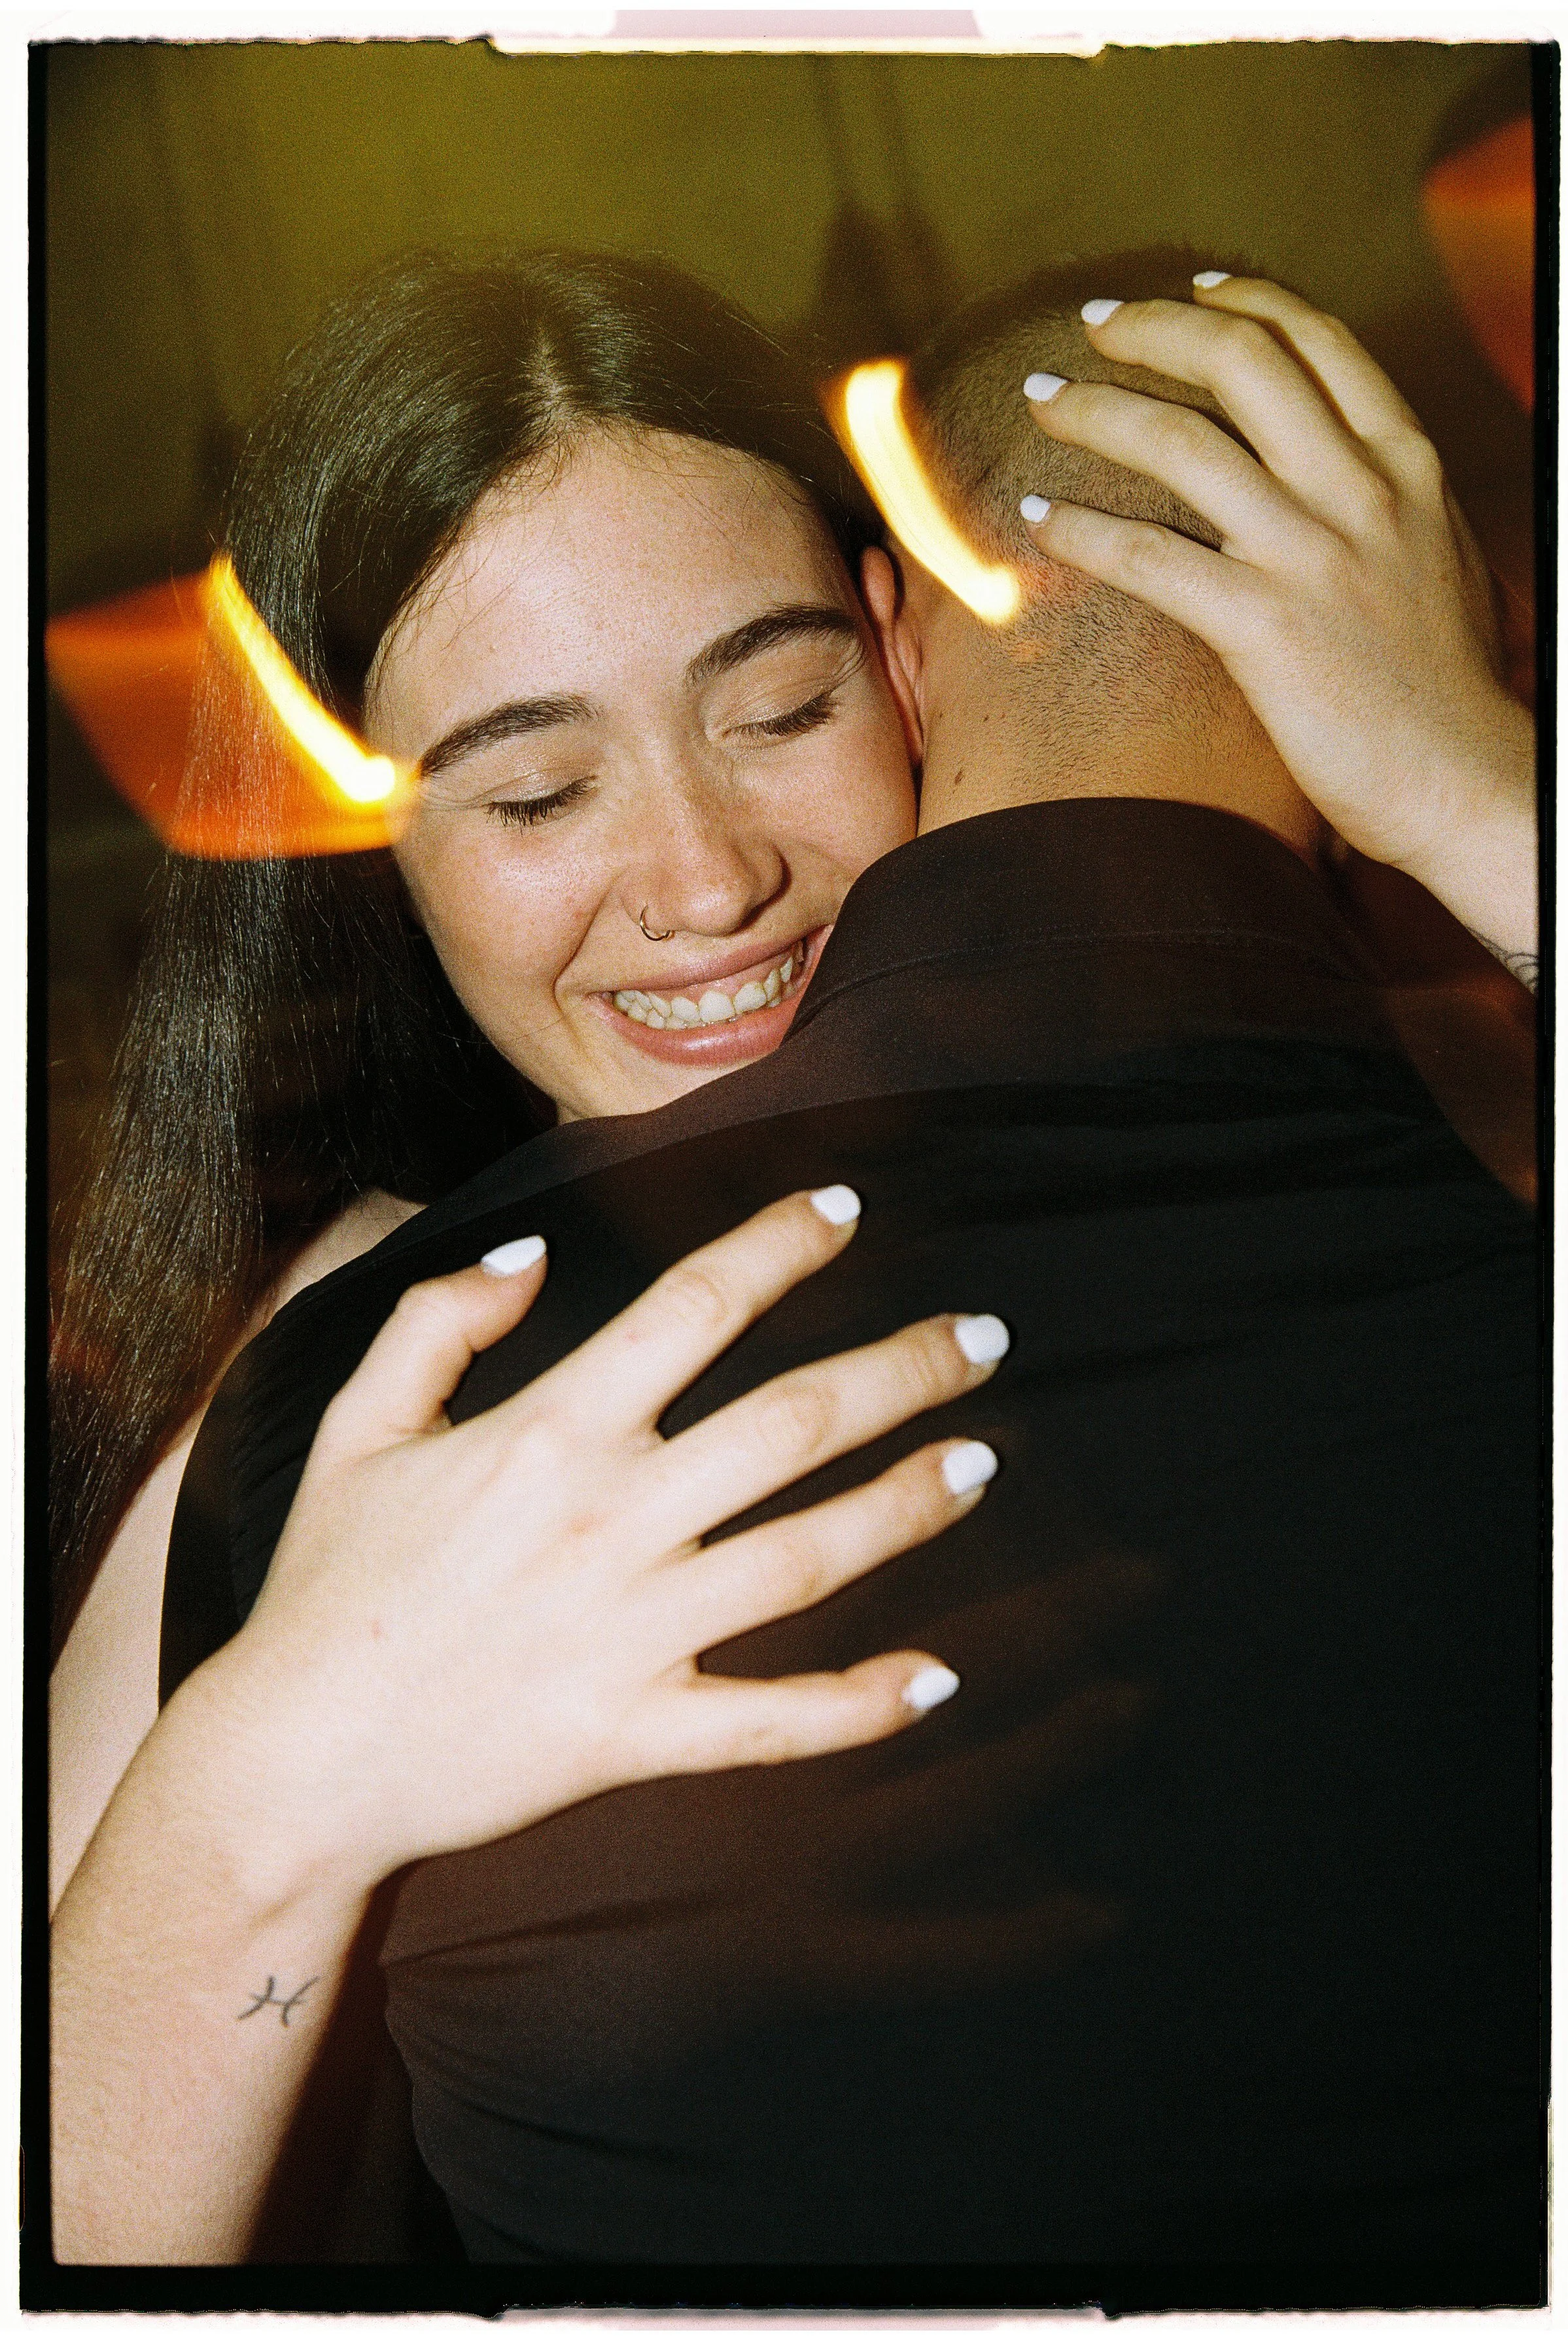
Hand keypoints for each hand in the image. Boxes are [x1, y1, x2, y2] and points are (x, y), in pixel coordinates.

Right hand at [202, 1187, 1005, 1901]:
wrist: (292, 1763)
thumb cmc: (325, 1586)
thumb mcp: (357, 1426)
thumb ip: (439, 1323)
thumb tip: (533, 1253)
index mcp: (547, 1431)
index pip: (694, 1306)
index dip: (781, 1246)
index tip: (850, 1209)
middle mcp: (609, 1519)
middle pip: (793, 1423)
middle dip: (903, 1370)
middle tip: (986, 1338)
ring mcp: (631, 1632)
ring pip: (808, 1557)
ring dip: (909, 1506)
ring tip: (985, 1462)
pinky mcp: (635, 1735)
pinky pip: (772, 1723)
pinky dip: (859, 1707)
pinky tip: (938, 1677)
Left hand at [1020, 274, 1536, 983]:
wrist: (1465, 783)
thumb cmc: (1444, 693)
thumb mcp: (1436, 563)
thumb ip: (1383, 508)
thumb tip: (1329, 480)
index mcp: (1407, 467)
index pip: (1320, 342)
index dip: (1245, 299)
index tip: (1187, 290)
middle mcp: (1363, 491)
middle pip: (1243, 361)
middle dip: (1154, 329)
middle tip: (1089, 328)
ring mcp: (1313, 555)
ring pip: (1182, 443)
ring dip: (1096, 411)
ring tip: (1042, 404)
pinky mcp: (1265, 626)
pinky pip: (1149, 557)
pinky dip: (1080, 529)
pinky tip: (1037, 517)